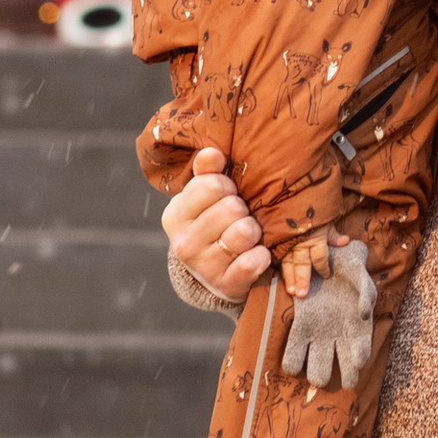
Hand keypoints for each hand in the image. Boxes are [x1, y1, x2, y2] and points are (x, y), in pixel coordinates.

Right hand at [163, 147, 269, 301]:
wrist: (215, 275)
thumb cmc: (213, 226)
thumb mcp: (203, 200)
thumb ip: (207, 173)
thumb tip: (212, 152)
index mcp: (175, 216)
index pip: (211, 185)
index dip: (228, 186)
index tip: (228, 194)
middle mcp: (184, 243)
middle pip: (231, 207)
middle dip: (243, 209)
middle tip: (240, 217)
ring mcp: (204, 267)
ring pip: (244, 231)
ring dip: (254, 230)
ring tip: (248, 234)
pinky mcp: (226, 285)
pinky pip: (253, 261)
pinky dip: (262, 255)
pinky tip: (257, 253)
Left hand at [280, 240, 376, 392]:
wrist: (325, 257)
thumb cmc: (348, 268)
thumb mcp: (360, 275)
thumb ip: (365, 293)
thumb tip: (363, 314)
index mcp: (358, 329)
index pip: (360, 355)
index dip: (358, 361)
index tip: (358, 361)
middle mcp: (340, 338)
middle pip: (344, 369)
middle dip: (342, 377)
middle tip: (342, 378)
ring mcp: (319, 335)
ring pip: (318, 370)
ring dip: (318, 375)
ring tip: (316, 376)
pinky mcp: (300, 328)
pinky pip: (295, 354)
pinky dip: (294, 362)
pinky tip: (295, 362)